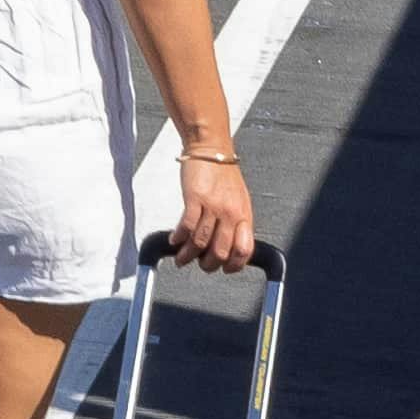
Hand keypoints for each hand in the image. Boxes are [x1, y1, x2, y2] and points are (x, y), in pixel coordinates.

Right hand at [170, 150, 260, 270]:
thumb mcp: (238, 201)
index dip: (235, 265)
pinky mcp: (195, 198)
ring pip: (200, 242)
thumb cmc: (223, 174)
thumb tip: (229, 247)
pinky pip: (186, 226)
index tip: (225, 269)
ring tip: (181, 258)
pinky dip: (179, 237)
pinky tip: (174, 240)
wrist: (211, 149)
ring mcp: (213, 206)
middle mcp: (230, 213)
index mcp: (243, 215)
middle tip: (199, 264)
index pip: (245, 250)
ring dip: (188, 255)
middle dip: (207, 264)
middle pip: (220, 251)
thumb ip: (236, 223)